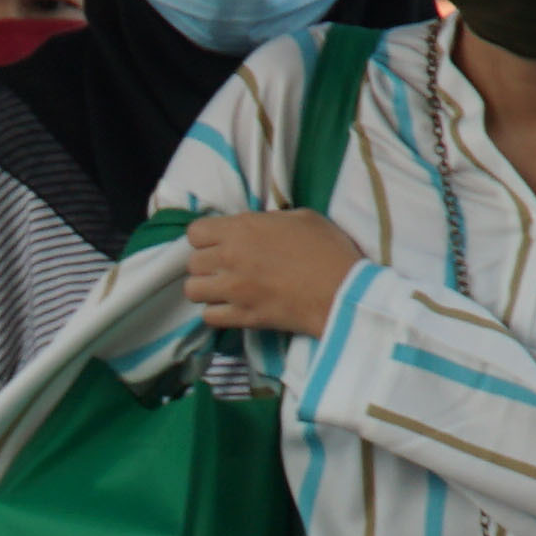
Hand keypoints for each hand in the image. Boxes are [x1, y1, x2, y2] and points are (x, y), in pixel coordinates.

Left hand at [183, 207, 367, 335]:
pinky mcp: (243, 317)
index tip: (220, 242)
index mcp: (242, 229)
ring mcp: (234, 290)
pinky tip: (231, 309)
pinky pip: (209, 317)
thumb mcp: (302, 218)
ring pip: (193, 290)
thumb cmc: (328, 250)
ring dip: (206, 289)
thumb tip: (259, 226)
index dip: (206, 237)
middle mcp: (230, 258)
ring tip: (224, 290)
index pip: (195, 232)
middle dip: (206, 264)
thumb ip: (270, 220)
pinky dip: (216, 313)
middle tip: (226, 267)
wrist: (343, 291)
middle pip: (192, 262)